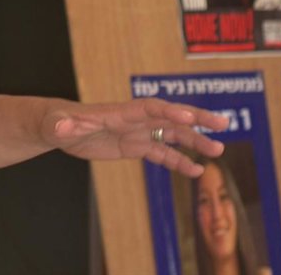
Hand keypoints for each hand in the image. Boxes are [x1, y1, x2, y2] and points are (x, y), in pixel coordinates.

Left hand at [41, 98, 226, 176]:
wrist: (59, 127)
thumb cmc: (57, 122)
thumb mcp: (58, 125)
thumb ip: (64, 125)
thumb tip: (64, 125)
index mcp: (118, 112)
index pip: (148, 108)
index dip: (168, 111)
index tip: (190, 117)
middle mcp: (133, 120)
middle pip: (169, 116)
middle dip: (196, 118)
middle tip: (223, 124)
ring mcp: (136, 132)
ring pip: (171, 135)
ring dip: (194, 141)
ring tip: (217, 151)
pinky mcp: (134, 146)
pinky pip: (161, 153)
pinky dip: (178, 161)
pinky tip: (195, 171)